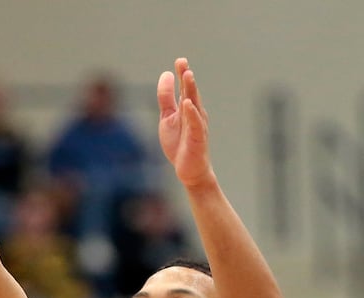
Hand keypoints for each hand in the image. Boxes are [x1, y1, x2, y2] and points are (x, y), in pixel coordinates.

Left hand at [157, 58, 215, 188]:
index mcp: (187, 108)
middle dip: (187, 77)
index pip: (185, 87)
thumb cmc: (179, 143)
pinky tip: (188, 104)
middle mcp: (194, 114)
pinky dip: (192, 114)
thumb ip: (166, 98)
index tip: (180, 60)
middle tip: (183, 63)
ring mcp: (197, 126)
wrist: (189, 170)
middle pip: (190, 92)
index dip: (182, 74)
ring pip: (194, 105)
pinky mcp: (197, 139)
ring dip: (191, 89)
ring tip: (188, 75)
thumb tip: (166, 74)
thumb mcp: (167, 117)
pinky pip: (195, 124)